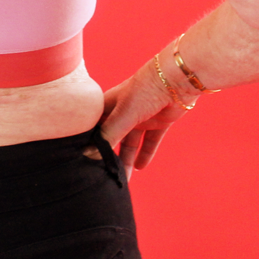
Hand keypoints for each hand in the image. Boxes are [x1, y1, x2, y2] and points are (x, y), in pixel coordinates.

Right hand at [99, 60, 193, 178]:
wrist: (176, 80)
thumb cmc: (144, 89)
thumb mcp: (123, 114)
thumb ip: (109, 134)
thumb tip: (90, 154)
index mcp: (108, 105)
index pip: (94, 127)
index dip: (88, 142)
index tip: (82, 161)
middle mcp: (122, 112)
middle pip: (112, 137)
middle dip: (108, 154)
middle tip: (103, 175)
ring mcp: (140, 118)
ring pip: (130, 142)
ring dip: (126, 159)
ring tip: (122, 178)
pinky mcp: (158, 123)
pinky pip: (149, 142)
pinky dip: (145, 154)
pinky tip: (141, 167)